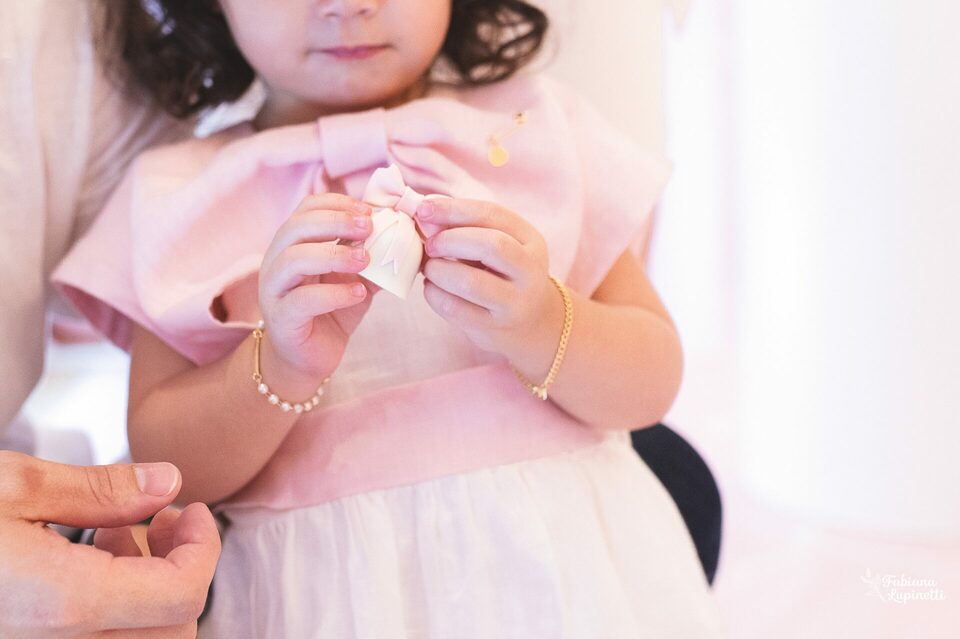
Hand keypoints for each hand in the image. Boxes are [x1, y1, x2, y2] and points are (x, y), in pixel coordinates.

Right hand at [0, 452, 219, 637]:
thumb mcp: (15, 486)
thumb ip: (99, 490)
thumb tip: (168, 483)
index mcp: (66, 601)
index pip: (183, 594)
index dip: (204, 548)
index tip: (196, 513)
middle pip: (172, 629)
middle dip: (184, 568)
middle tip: (163, 520)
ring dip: (152, 591)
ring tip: (118, 532)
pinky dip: (117, 611)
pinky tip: (90, 563)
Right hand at [258, 193, 375, 384]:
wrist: (309, 359)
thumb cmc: (331, 312)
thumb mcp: (356, 278)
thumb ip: (371, 256)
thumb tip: (404, 236)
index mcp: (293, 244)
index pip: (306, 209)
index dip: (337, 204)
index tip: (368, 210)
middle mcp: (277, 262)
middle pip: (296, 227)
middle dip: (335, 222)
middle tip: (368, 227)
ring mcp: (275, 290)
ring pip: (293, 259)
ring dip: (333, 255)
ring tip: (366, 260)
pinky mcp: (282, 319)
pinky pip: (302, 300)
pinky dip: (334, 293)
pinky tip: (359, 293)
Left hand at [415, 198, 563, 369]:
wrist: (530, 323)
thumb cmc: (502, 274)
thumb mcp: (496, 246)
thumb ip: (465, 228)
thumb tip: (425, 216)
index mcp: (531, 240)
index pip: (493, 214)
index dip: (454, 209)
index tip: (423, 209)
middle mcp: (530, 271)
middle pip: (490, 245)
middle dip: (450, 240)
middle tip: (430, 245)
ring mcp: (515, 303)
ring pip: (470, 282)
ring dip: (438, 270)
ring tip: (430, 269)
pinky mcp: (494, 328)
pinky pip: (456, 309)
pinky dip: (434, 294)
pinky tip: (432, 288)